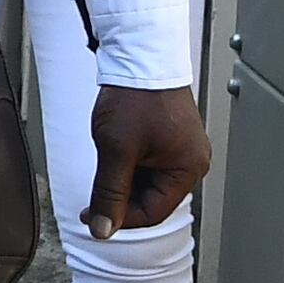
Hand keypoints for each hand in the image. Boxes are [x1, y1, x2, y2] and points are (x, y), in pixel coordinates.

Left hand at [79, 83, 211, 238]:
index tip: (93, 217)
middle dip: (120, 196)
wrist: (139, 54)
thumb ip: (109, 193)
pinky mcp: (169, 137)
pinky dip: (127, 165)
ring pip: (145, 182)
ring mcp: (180, 149)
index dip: (119, 218)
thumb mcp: (117, 150)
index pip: (152, 213)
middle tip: (94, 188)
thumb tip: (104, 229)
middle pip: (150, 200)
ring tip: (107, 157)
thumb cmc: (137, 95)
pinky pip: (147, 164)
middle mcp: (190, 161)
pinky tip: (114, 151)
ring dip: (121, 179)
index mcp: (187, 168)